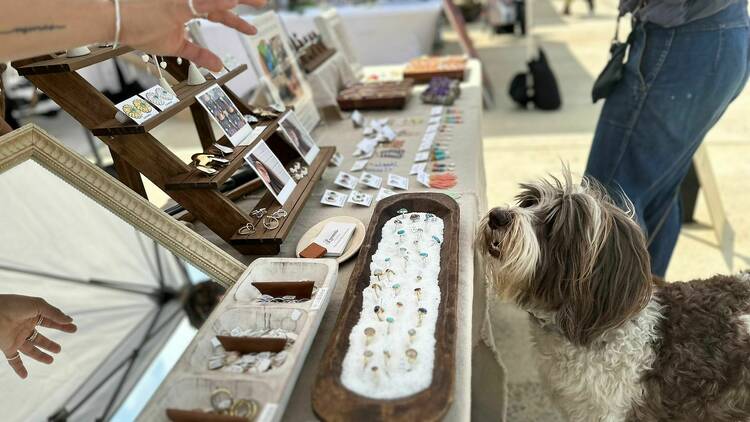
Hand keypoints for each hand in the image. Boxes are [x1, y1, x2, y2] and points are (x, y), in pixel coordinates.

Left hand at [0, 295, 76, 378]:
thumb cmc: (14, 304)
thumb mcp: (38, 305)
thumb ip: (54, 313)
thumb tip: (69, 320)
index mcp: (32, 315)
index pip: (50, 322)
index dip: (62, 325)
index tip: (73, 329)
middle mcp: (24, 327)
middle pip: (40, 338)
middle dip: (50, 344)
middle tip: (59, 349)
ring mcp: (16, 338)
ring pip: (30, 350)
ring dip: (40, 356)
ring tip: (51, 360)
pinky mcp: (7, 347)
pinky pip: (13, 360)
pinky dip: (18, 368)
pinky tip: (24, 376)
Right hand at [119, 0, 265, 71]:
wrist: (111, 18)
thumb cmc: (138, 28)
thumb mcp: (174, 45)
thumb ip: (198, 53)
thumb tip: (217, 67)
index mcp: (187, 8)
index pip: (218, 11)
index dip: (237, 21)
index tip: (253, 29)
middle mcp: (187, 0)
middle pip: (222, 0)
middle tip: (264, 3)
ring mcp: (180, 0)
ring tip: (257, 0)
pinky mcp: (174, 5)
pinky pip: (201, 3)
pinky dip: (217, 3)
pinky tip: (232, 1)